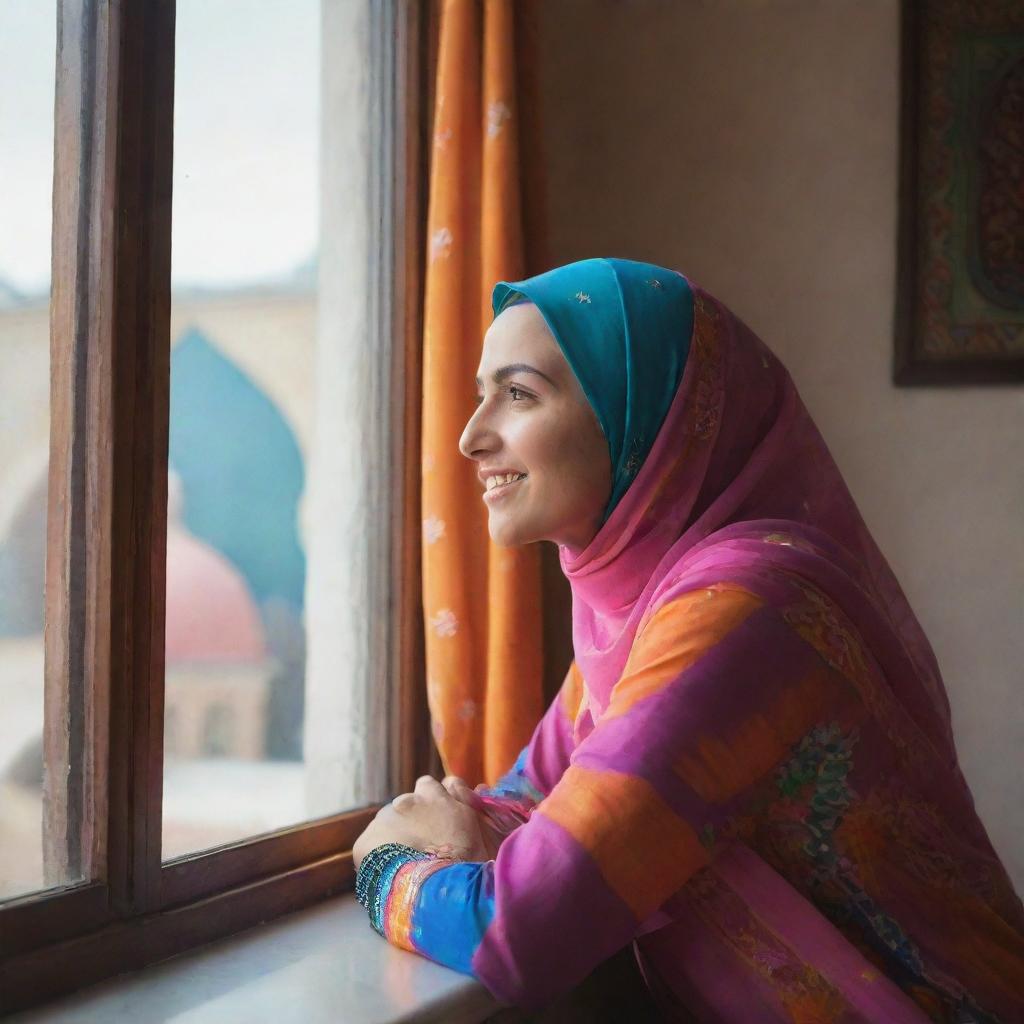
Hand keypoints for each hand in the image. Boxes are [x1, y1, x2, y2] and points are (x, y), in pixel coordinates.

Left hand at [353, 775, 492, 868]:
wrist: (441, 891)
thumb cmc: (471, 860)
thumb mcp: (482, 822)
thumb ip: (468, 800)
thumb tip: (468, 785)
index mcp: (432, 794)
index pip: (428, 786)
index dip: (433, 804)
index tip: (438, 821)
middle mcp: (406, 801)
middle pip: (406, 806)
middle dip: (414, 820)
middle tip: (425, 848)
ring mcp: (383, 821)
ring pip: (387, 825)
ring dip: (395, 837)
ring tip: (407, 865)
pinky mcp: (364, 843)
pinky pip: (369, 847)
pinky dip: (377, 856)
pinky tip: (391, 873)